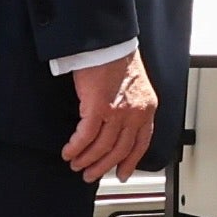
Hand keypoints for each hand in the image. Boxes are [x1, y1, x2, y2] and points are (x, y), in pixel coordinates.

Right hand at [65, 52, 158, 180]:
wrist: (108, 42)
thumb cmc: (117, 58)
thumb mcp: (135, 86)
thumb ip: (133, 108)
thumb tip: (119, 128)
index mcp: (147, 108)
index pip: (141, 143)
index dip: (130, 162)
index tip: (122, 174)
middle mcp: (135, 114)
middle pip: (119, 150)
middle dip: (103, 166)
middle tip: (92, 174)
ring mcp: (117, 112)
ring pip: (102, 147)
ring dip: (87, 159)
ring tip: (77, 164)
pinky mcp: (97, 108)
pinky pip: (85, 137)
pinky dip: (76, 147)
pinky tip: (69, 152)